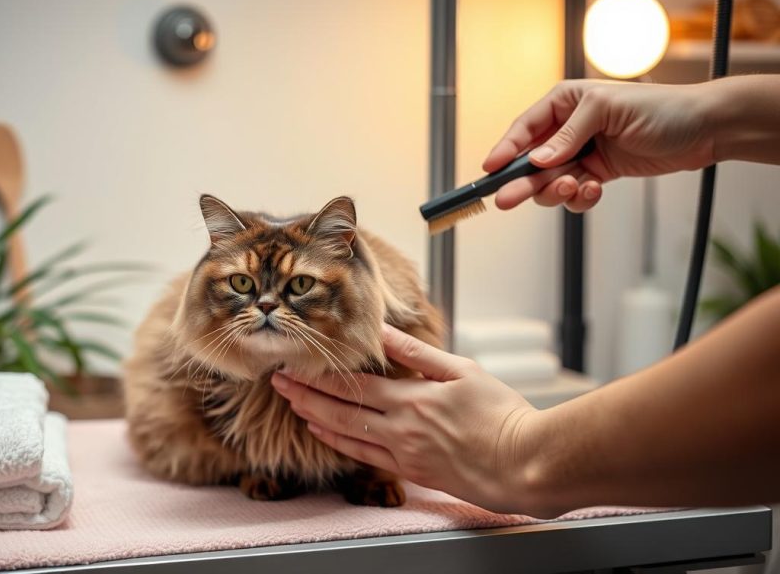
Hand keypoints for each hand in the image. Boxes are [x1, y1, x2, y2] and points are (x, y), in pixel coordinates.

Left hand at [271, 324, 547, 515]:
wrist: (523, 464)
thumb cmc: (501, 413)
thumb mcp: (462, 371)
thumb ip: (417, 352)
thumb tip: (383, 330)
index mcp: (411, 400)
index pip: (351, 386)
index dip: (317, 376)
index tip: (292, 364)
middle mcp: (399, 429)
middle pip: (339, 410)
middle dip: (303, 395)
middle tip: (277, 381)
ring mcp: (403, 453)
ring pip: (345, 435)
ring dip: (313, 417)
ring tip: (291, 403)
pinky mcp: (411, 471)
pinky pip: (364, 457)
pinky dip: (338, 443)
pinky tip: (323, 432)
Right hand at [485, 79, 714, 212]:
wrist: (703, 130)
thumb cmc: (661, 108)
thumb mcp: (607, 111)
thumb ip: (568, 135)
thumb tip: (539, 158)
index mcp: (565, 102)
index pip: (525, 128)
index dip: (505, 150)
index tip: (490, 170)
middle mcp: (568, 128)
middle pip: (531, 162)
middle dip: (522, 181)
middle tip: (507, 200)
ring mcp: (582, 153)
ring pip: (550, 182)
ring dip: (557, 191)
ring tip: (575, 188)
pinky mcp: (597, 174)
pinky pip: (574, 194)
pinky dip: (580, 198)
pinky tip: (593, 191)